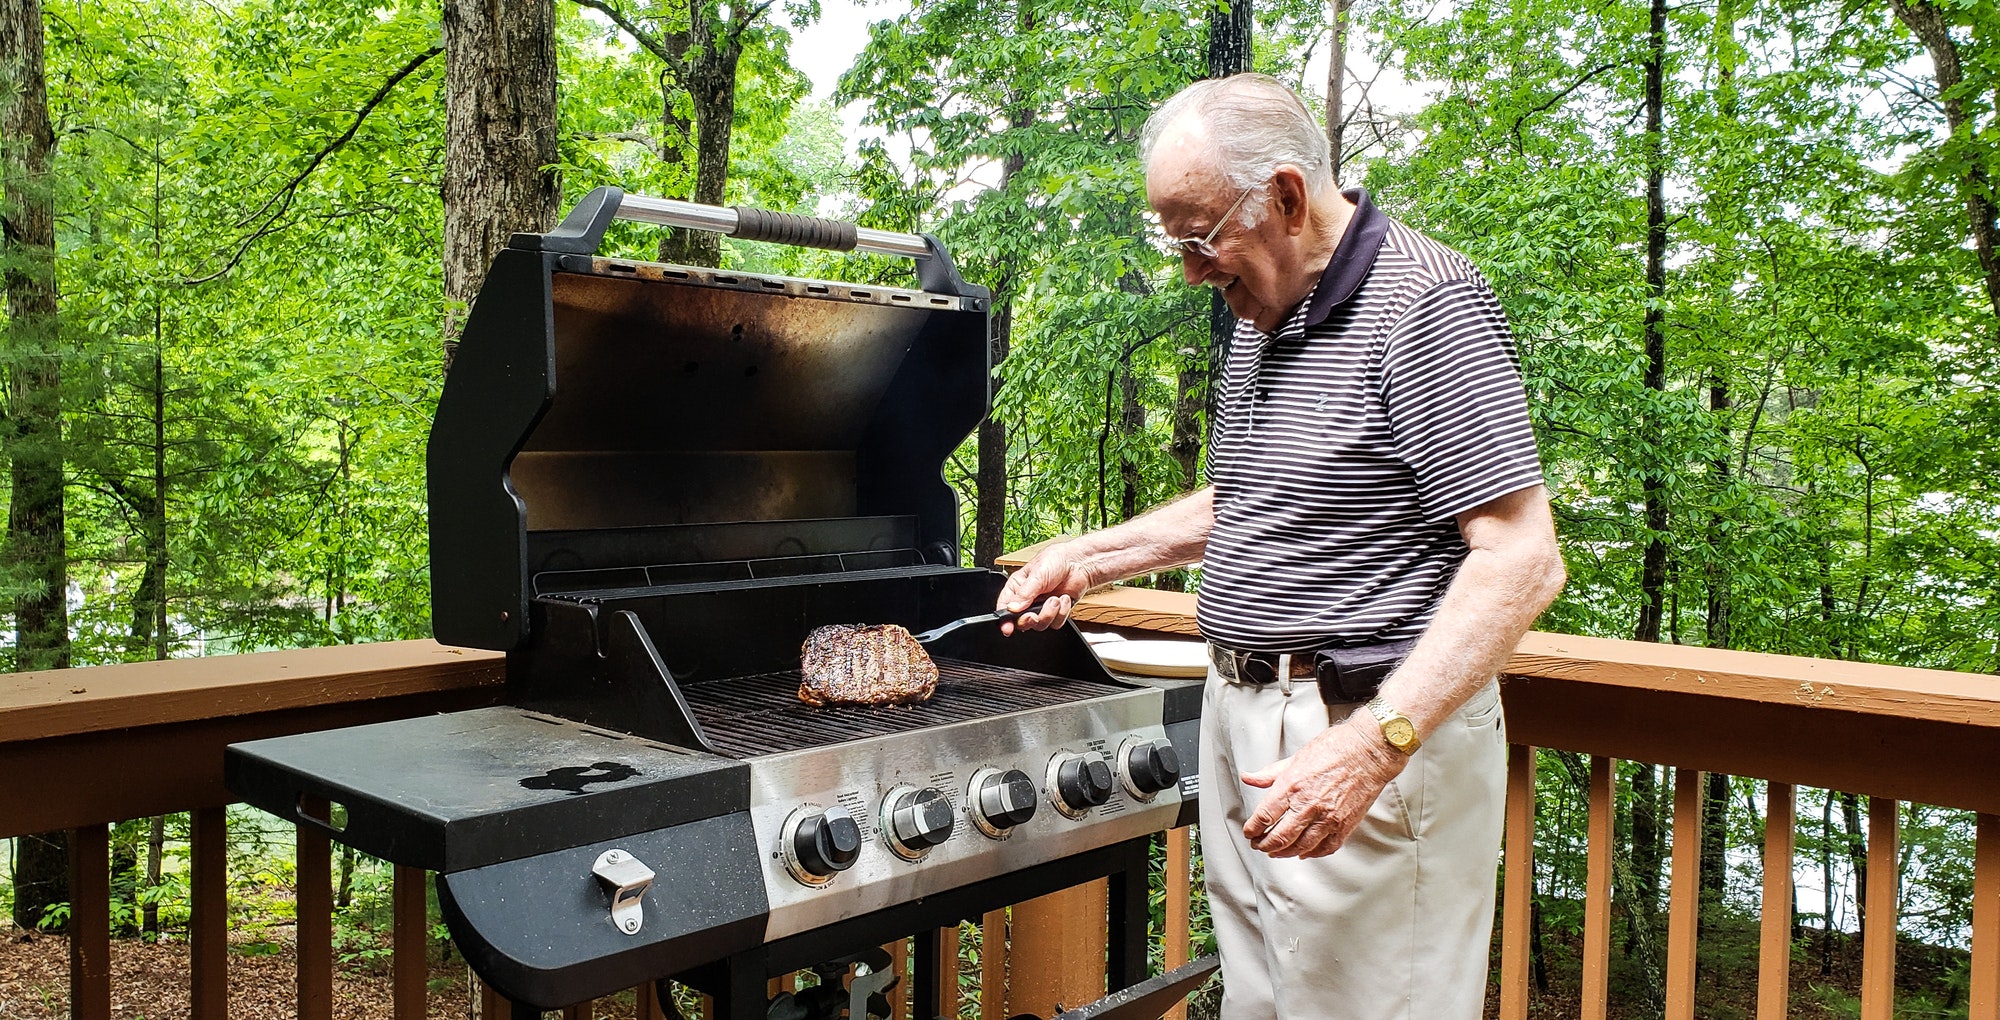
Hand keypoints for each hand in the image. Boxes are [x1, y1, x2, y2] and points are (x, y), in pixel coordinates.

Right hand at [995, 542, 1090, 634]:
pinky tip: (1063, 599)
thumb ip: (1024, 593)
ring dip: (1049, 613)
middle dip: (1029, 620)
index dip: (1004, 620)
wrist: (1079, 563)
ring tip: (1055, 599)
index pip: (1005, 607)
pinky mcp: (1056, 612)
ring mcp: (1042, 607)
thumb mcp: (1037, 574)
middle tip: (1034, 614)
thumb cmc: (1056, 560)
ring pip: (1040, 625)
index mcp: (1017, 588)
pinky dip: (1062, 612)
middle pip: (1022, 621)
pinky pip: (1056, 623)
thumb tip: (1012, 608)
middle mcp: (1028, 600)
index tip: (1007, 628)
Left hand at [1240, 715, 1407, 858]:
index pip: (1264, 816)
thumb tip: (1249, 778)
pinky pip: (1325, 848)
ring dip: (1284, 853)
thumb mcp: (1295, 757)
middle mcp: (1308, 805)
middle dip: (1264, 845)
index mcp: (1292, 786)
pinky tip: (1304, 853)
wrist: (1369, 751)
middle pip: (1279, 837)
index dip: (1252, 829)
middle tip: (1259, 845)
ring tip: (1276, 852)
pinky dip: (1312, 854)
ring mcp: (1328, 818)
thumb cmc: (1336, 749)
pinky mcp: (1345, 825)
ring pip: (1300, 847)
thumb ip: (1270, 773)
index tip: (1249, 832)